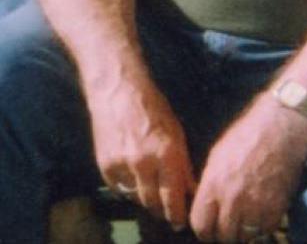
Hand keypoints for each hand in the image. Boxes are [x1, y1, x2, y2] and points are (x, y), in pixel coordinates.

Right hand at [89, 78, 195, 229]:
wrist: (118, 92)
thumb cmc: (154, 108)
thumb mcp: (177, 131)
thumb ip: (183, 162)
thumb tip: (191, 188)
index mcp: (168, 152)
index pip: (173, 196)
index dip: (178, 214)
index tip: (181, 223)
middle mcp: (145, 163)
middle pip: (154, 203)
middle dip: (163, 211)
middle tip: (169, 216)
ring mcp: (123, 166)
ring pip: (137, 198)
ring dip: (147, 200)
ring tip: (155, 198)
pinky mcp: (106, 167)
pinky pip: (121, 189)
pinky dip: (129, 189)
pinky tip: (136, 181)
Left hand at [190, 93, 306, 242]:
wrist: (284, 123)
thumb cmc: (250, 131)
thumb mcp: (220, 153)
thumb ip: (211, 182)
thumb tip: (206, 204)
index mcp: (214, 183)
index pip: (201, 225)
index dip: (205, 230)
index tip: (212, 229)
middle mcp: (232, 198)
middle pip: (224, 235)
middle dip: (226, 232)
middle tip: (233, 225)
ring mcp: (255, 204)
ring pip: (245, 236)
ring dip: (246, 231)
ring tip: (249, 219)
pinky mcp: (276, 205)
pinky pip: (266, 229)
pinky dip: (265, 225)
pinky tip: (265, 212)